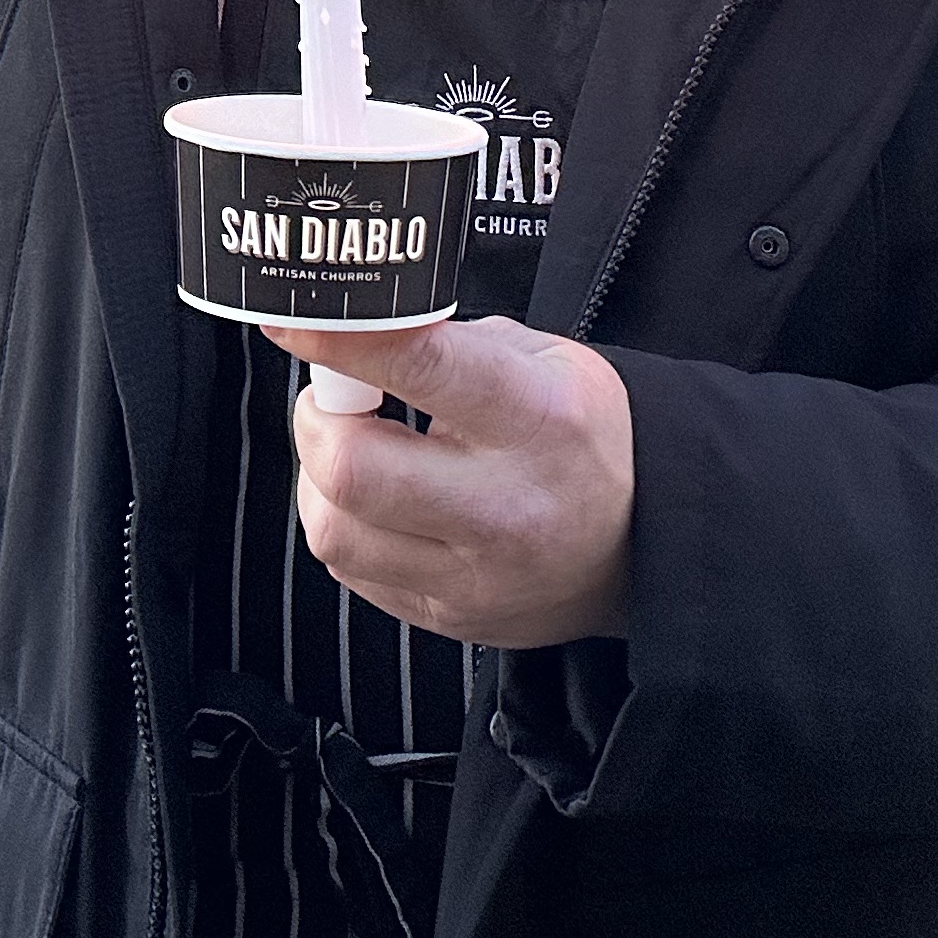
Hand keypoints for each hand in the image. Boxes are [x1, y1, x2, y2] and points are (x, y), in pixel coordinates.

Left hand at [262, 315, 632, 647]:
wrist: (644, 542)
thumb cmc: (584, 435)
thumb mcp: (548, 360)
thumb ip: (452, 342)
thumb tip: (360, 333)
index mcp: (539, 418)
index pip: (420, 368)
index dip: (341, 342)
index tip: (293, 321)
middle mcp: (507, 506)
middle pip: (352, 468)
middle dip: (319, 420)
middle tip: (335, 398)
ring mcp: (476, 575)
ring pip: (335, 530)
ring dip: (321, 479)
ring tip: (355, 451)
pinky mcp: (449, 616)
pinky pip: (351, 571)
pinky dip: (346, 525)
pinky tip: (379, 502)